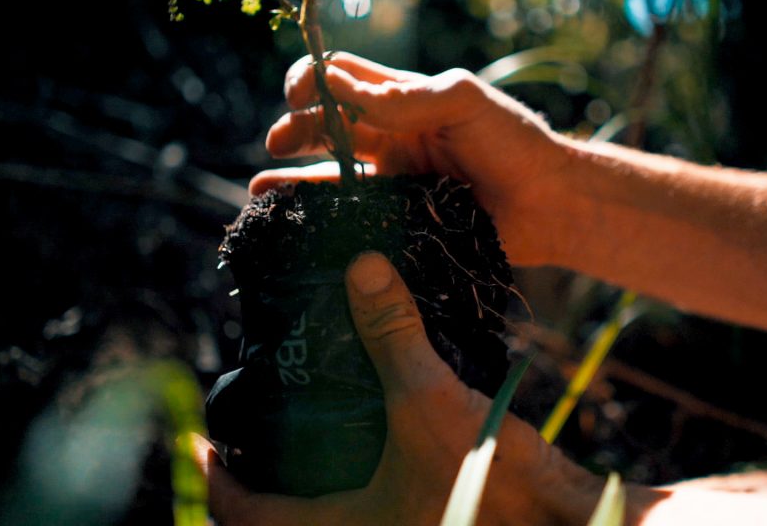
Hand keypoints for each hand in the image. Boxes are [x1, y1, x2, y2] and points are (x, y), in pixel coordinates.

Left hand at [193, 252, 609, 524]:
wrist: (565, 524)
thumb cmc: (490, 481)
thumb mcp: (431, 400)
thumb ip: (393, 334)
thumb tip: (361, 266)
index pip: (241, 515)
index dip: (211, 475)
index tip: (201, 439)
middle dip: (252, 486)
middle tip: (245, 438)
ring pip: (323, 521)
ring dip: (302, 486)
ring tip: (296, 436)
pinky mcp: (424, 523)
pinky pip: (364, 513)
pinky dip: (348, 484)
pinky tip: (366, 442)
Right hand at [249, 53, 579, 266]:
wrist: (549, 205)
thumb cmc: (514, 142)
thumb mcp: (466, 101)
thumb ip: (411, 97)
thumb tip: (342, 90)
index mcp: (402, 101)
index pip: (341, 78)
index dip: (313, 79)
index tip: (301, 95)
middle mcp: (389, 137)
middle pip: (325, 125)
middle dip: (295, 128)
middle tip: (280, 143)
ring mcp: (391, 181)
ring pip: (327, 173)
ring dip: (291, 178)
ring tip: (262, 188)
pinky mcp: (396, 221)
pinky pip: (348, 216)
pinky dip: (315, 214)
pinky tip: (284, 218)